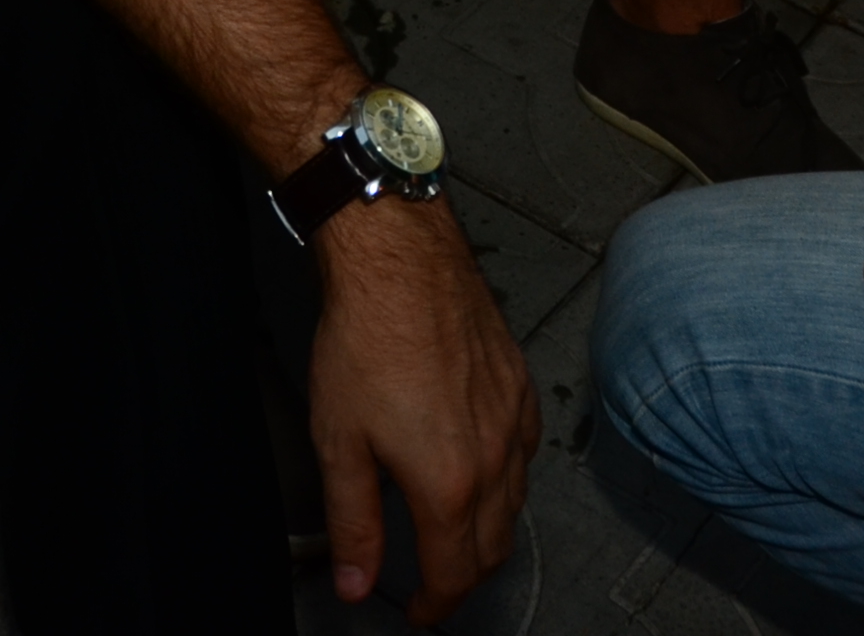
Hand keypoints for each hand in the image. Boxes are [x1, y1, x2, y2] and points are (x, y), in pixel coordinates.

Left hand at [312, 196, 540, 624]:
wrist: (401, 262)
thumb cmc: (367, 339)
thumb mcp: (339, 444)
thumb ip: (354, 525)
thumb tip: (358, 582)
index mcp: (449, 484)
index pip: (455, 574)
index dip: (434, 604)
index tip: (418, 611)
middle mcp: (493, 459)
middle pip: (493, 548)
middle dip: (463, 577)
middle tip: (433, 581)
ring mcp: (513, 421)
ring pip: (514, 504)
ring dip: (485, 531)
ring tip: (451, 531)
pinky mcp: (520, 386)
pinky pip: (525, 454)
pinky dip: (505, 479)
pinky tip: (479, 467)